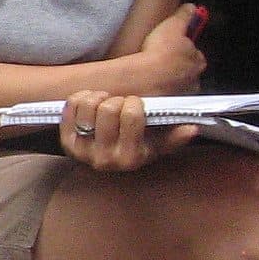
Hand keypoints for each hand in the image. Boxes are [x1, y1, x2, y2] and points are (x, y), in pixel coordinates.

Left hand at [58, 89, 195, 169]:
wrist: (103, 162)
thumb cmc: (133, 149)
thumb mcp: (156, 146)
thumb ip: (174, 138)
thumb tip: (192, 128)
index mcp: (130, 158)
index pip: (132, 116)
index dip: (135, 102)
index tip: (135, 103)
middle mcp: (105, 158)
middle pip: (109, 109)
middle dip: (117, 99)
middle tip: (119, 102)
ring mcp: (82, 150)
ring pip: (89, 105)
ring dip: (98, 96)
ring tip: (105, 101)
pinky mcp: (66, 141)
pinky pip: (71, 107)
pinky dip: (81, 97)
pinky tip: (90, 102)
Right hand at [127, 3, 206, 98]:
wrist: (145, 78)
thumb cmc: (161, 54)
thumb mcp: (173, 26)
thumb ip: (184, 17)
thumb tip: (191, 8)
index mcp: (198, 61)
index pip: (195, 54)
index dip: (184, 49)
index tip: (174, 45)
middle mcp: (193, 80)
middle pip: (187, 71)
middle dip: (177, 66)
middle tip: (161, 59)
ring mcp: (179, 93)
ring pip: (176, 84)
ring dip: (168, 79)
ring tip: (152, 72)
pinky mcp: (165, 102)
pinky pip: (163, 94)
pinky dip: (158, 90)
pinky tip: (148, 84)